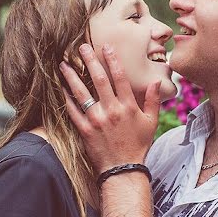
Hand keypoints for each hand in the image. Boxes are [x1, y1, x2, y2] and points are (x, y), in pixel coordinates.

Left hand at [60, 43, 161, 171]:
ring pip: (82, 93)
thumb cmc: (138, 146)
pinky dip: (66, 99)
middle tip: (81, 47)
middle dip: (90, 61)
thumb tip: (156, 81)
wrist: (123, 170)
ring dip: (72, 77)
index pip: (120, 77)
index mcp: (128, 106)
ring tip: (64, 64)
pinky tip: (60, 88)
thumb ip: (152, 100)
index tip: (106, 46)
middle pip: (99, 80)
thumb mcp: (151, 122)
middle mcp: (112, 110)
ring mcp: (97, 120)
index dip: (113, 60)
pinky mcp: (85, 130)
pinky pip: (73, 112)